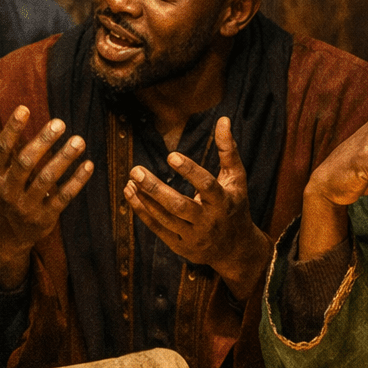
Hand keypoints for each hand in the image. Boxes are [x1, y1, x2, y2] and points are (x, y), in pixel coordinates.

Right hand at [0, 104, 93, 289]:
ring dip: (64, 159)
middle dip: (42, 142)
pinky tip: (88, 164)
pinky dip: (76, 182)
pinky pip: (62, 198)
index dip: (12, 130)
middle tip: (60, 123)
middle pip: (25, 164)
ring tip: (79, 140)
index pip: (1, 150)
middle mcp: (7, 192)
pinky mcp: (44, 218)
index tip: (24, 109)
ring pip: (46, 180)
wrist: (4, 237)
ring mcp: (26, 206)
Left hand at [122, 116, 269, 301]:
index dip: (190, 171)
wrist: (235, 249)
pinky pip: (157, 228)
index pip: (206, 186)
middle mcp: (208, 221)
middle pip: (179, 206)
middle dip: (156, 189)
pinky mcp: (179, 245)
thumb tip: (223, 119)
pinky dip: (142, 211)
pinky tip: (130, 194)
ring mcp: (193, 236)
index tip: (171, 155)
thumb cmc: (235, 206)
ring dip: (145, 199)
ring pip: (165, 218)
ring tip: (131, 179)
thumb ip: (228, 150)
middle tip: (136, 170)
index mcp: (223, 202)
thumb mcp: (236, 178)